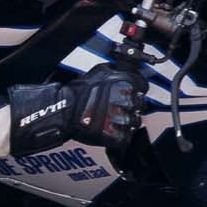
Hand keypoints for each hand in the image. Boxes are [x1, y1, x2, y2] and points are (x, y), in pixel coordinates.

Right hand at [8, 65, 149, 154]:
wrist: (63, 111)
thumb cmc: (78, 92)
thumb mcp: (99, 71)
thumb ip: (116, 70)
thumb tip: (126, 69)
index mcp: (124, 82)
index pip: (143, 85)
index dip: (137, 89)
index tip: (131, 92)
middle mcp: (125, 100)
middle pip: (140, 104)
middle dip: (132, 105)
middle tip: (119, 106)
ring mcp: (121, 119)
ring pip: (135, 121)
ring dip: (126, 120)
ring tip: (113, 119)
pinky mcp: (115, 136)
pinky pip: (126, 137)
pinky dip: (120, 135)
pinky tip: (111, 129)